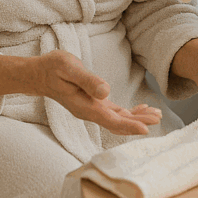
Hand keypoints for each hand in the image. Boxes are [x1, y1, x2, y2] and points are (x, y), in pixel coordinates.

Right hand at [27, 50, 161, 135]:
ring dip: (136, 118)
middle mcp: (90, 112)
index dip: (130, 125)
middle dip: (138, 122)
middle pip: (118, 122)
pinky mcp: (93, 103)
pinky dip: (128, 112)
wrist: (39, 74)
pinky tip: (140, 109)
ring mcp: (91, 109)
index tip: (146, 129)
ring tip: (155, 114)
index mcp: (85, 107)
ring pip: (118, 118)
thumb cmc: (53, 68)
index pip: (112, 120)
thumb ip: (87, 80)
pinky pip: (114, 112)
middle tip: (158, 118)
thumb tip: (106, 92)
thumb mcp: (69, 68)